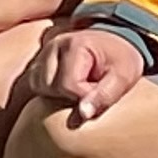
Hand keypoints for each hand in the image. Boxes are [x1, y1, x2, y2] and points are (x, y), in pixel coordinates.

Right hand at [14, 24, 146, 125]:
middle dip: (68, 96)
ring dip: (56, 94)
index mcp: (75, 44)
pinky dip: (48, 90)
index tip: (99, 91)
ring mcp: (44, 52)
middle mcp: (54, 46)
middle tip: (90, 88)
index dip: (84, 97)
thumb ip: (104, 96)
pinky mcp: (39, 61)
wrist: (116, 42)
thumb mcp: (123, 77)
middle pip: (48, 86)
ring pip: (37, 86)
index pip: (68, 85)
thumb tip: (82, 115)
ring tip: (79, 87)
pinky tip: (66, 88)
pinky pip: (34, 83)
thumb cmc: (121, 59)